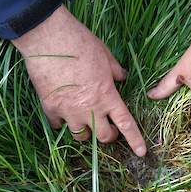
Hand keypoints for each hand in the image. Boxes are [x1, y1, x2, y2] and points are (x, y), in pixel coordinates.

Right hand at [12, 6, 145, 156]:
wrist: (49, 39)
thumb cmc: (81, 44)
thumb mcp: (105, 55)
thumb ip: (116, 71)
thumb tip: (122, 77)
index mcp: (107, 96)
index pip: (125, 124)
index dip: (135, 140)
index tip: (141, 152)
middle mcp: (89, 109)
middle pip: (103, 137)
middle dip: (108, 136)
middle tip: (106, 128)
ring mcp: (68, 111)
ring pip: (80, 136)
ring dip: (85, 131)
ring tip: (83, 119)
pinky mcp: (50, 108)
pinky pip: (57, 125)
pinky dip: (62, 122)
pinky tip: (62, 111)